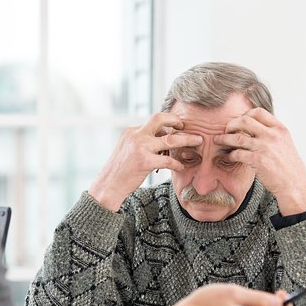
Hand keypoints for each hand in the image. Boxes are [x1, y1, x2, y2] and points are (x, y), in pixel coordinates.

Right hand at [88, 113, 202, 211]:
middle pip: (160, 119)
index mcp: (131, 131)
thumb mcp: (127, 150)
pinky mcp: (144, 161)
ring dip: (187, 139)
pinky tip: (181, 167)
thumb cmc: (120, 171)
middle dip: (176, 120)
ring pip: (170, 139)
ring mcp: (140, 147)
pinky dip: (176, 163)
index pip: (153, 122)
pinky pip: (167, 160)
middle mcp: (135, 135)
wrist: (108, 186)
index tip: (177, 128)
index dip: (167, 126)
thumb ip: (141, 142)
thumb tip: (160, 139)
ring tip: (198, 142)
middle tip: (186, 126)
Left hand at [213, 108, 305, 215]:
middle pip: (244, 120)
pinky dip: (230, 154)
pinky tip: (228, 156)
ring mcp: (265, 147)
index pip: (258, 112)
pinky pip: (237, 153)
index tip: (239, 122)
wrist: (294, 185)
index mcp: (280, 129)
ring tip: (218, 141)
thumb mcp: (285, 143)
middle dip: (231, 124)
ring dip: (224, 139)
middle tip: (226, 130)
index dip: (245, 115)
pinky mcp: (258, 160)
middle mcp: (272, 135)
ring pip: (237, 137)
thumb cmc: (289, 167)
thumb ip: (272, 134)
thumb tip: (256, 127)